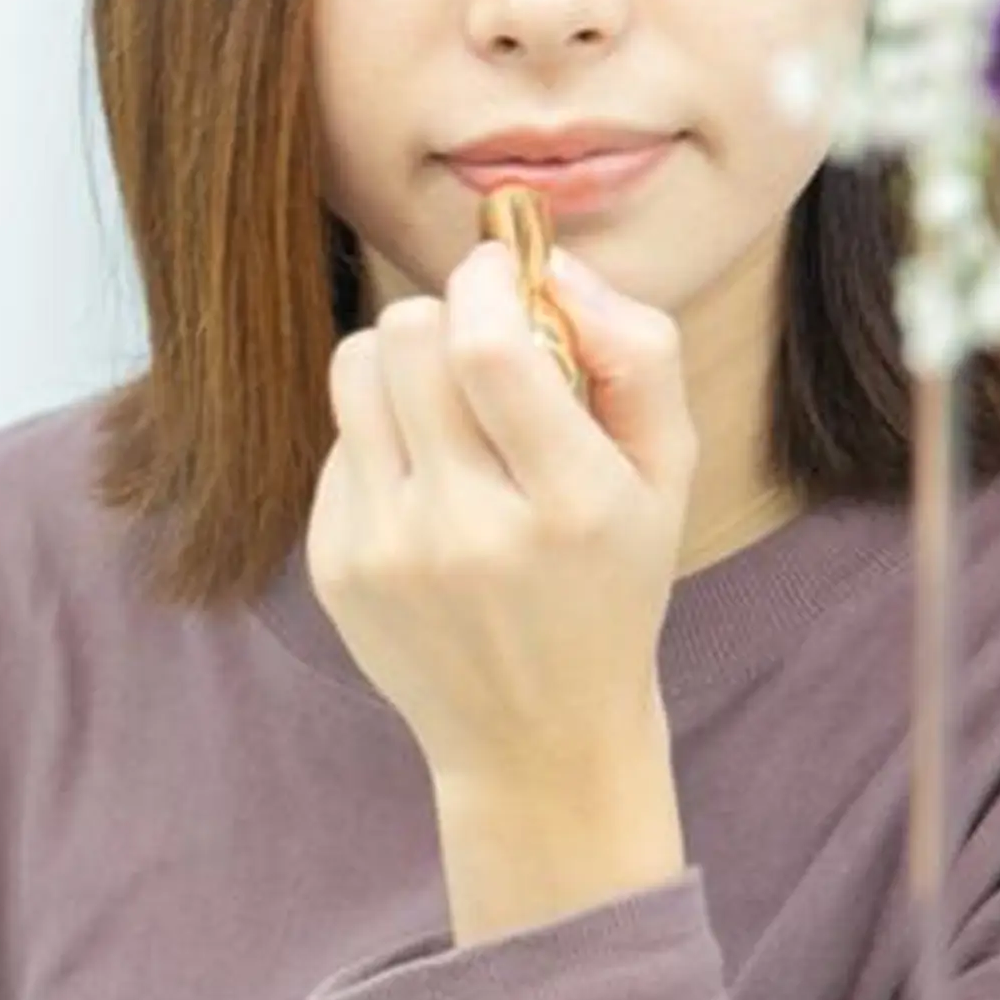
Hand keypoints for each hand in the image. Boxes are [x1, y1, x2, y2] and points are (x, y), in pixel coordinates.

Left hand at [308, 241, 693, 781]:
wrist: (536, 736)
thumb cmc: (612, 582)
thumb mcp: (667, 474)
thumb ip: (636, 352)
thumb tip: (549, 263)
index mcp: (568, 504)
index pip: (489, 348)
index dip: (487, 281)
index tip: (501, 270)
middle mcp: (467, 531)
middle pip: (409, 338)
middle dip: (447, 314)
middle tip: (482, 345)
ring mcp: (387, 552)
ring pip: (356, 370)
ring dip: (402, 360)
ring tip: (447, 403)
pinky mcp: (333, 567)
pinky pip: (339, 438)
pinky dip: (383, 435)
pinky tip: (428, 486)